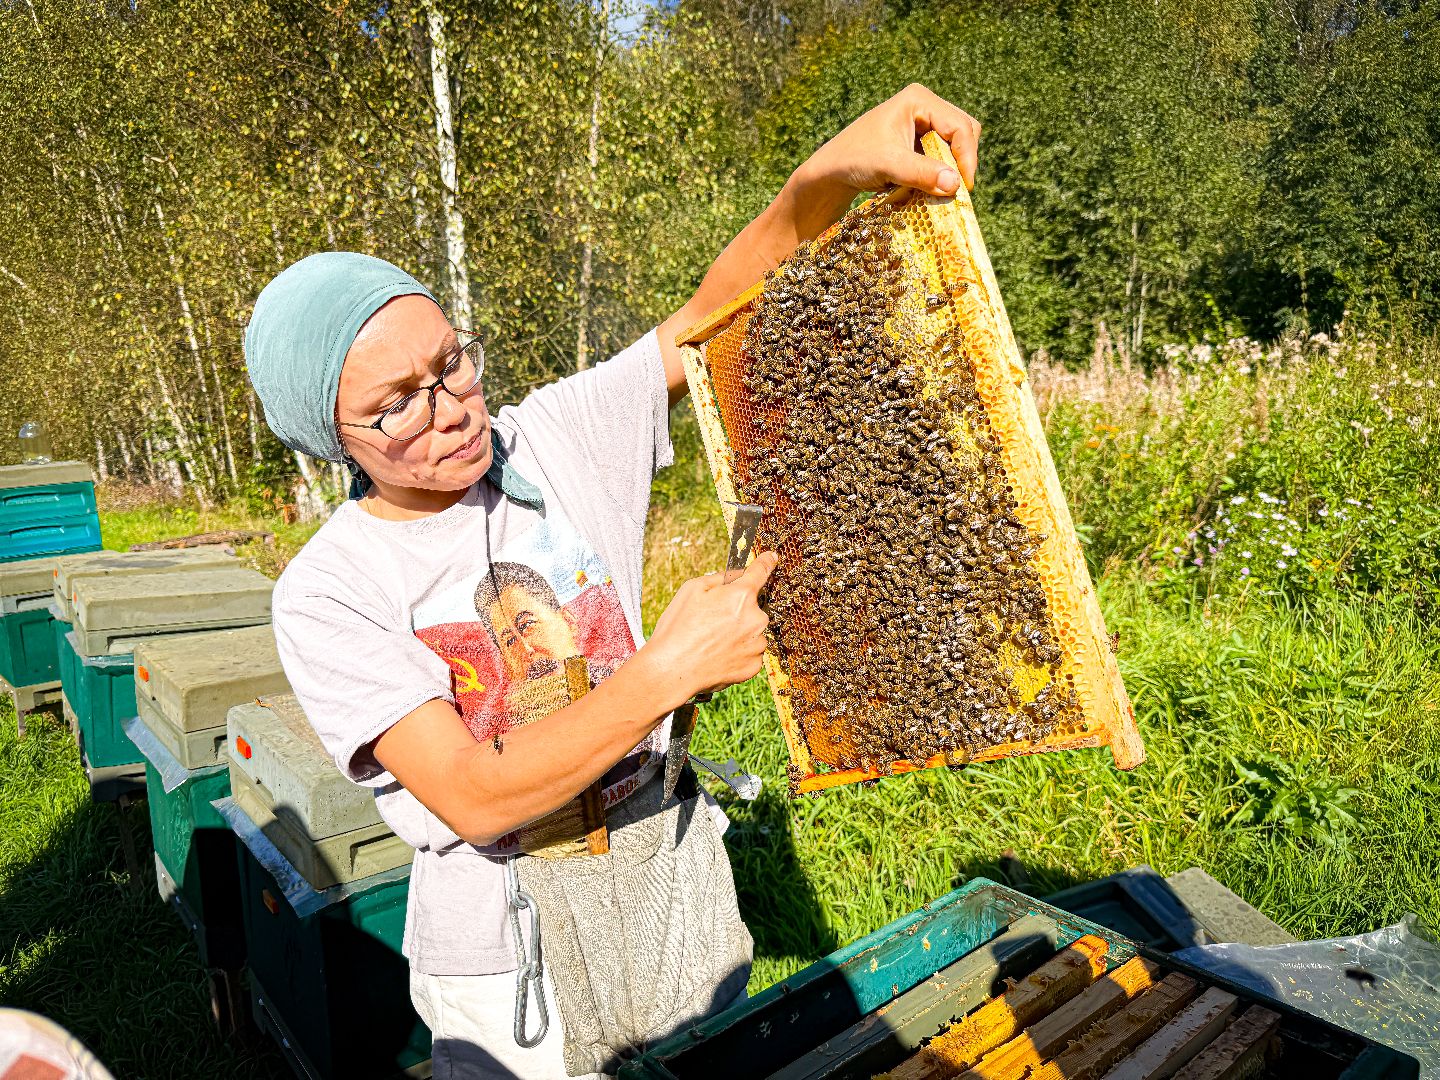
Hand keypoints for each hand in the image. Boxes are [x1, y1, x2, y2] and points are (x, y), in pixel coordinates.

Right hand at [641, 551, 778, 708]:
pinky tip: (717, 656)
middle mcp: (756, 619)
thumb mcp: (692, 589)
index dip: (766, 562)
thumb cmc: (678, 627)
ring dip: (739, 633)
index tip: (772, 557)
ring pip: (752, 632)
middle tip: (710, 621)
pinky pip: (750, 652)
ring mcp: (757, 644)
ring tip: (711, 642)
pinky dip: (738, 653)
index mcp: (742, 596)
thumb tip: (736, 576)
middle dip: (737, 610)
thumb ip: (719, 578)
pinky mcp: (754, 666)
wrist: (672, 670)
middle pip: (752, 607)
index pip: (761, 571)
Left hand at [785, 84, 981, 231]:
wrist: (831, 171)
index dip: (967, 156)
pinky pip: (942, 156)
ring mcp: (922, 123)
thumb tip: (956, 184)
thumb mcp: (889, 166)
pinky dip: (941, 173)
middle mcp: (924, 106)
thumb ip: (921, 173)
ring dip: (951, 169)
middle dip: (961, 161)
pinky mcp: (918, 141)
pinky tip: (931, 188)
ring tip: (940, 191)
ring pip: (955, 146)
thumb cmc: (854, 161)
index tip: (963, 187)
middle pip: (963, 133)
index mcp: (919, 99)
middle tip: (955, 191)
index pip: (960, 126)